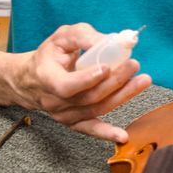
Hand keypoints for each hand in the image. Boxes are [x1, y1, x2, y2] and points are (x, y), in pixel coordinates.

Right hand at [15, 23, 151, 142]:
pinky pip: (90, 128)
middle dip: (114, 81)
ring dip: (121, 96)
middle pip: (88, 97)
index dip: (86, 79)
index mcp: (46, 77)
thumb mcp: (62, 37)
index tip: (105, 67)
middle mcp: (53, 101)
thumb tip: (108, 41)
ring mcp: (63, 114)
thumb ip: (82, 36)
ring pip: (95, 109)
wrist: (31, 79)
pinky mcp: (73, 121)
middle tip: (133, 65)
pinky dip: (106, 133)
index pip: (65, 85)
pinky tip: (122, 136)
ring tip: (142, 81)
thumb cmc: (50, 55)